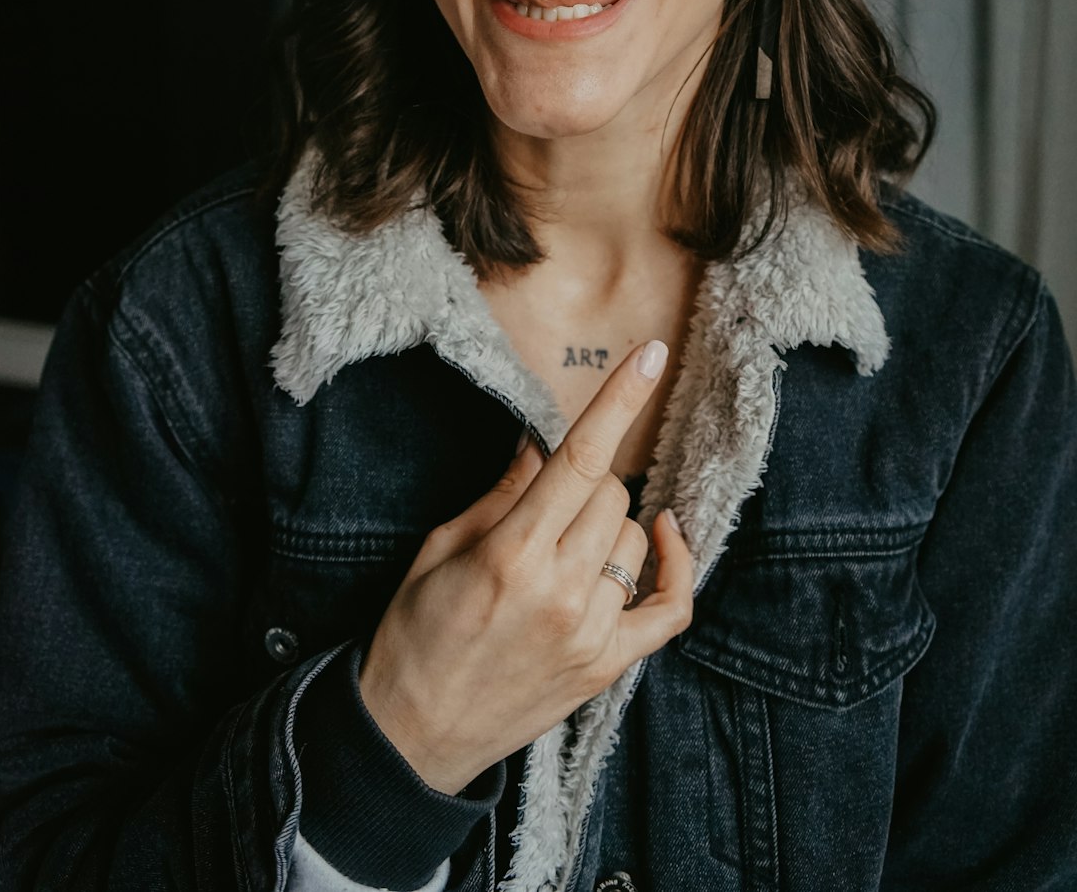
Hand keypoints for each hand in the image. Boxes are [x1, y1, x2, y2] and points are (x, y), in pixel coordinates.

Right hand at [357, 339, 692, 794]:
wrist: (413, 736)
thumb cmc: (415, 633)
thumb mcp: (439, 548)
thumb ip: (500, 495)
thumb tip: (541, 442)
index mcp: (511, 555)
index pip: (579, 458)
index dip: (619, 400)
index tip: (651, 355)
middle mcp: (560, 592)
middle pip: (610, 493)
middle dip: (582, 480)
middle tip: (542, 504)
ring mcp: (591, 633)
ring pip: (634, 537)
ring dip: (607, 524)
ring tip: (562, 547)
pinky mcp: (608, 666)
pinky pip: (670, 607)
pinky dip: (676, 566)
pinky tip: (663, 535)